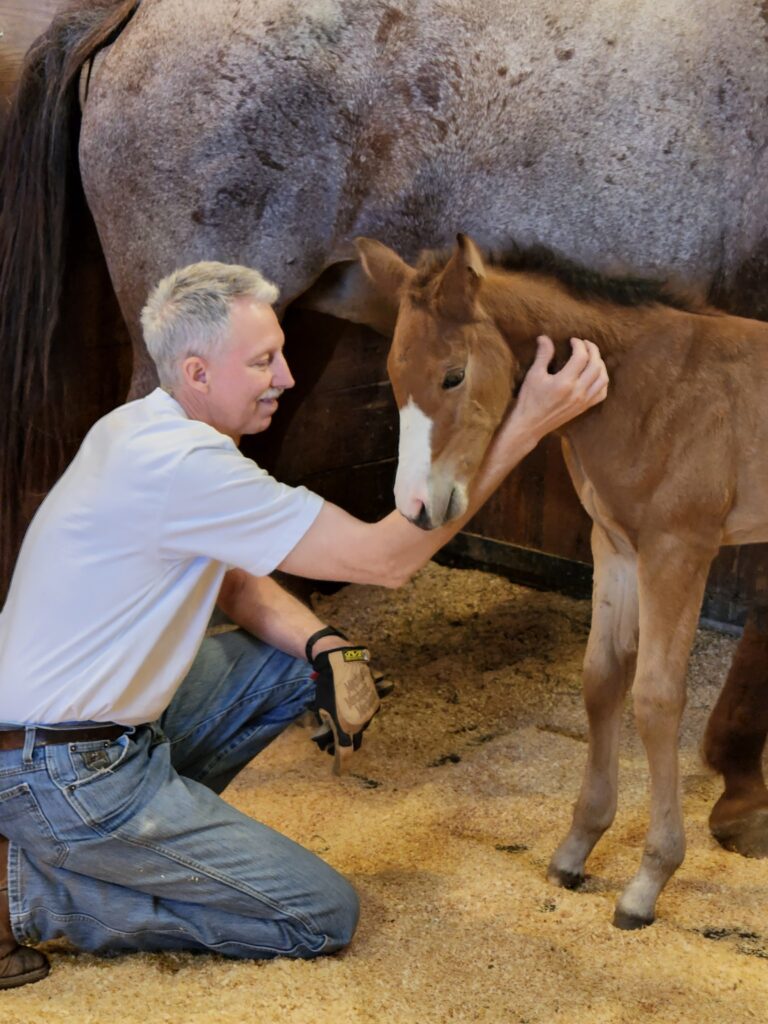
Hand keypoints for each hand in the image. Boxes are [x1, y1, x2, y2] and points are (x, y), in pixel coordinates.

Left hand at [310, 645, 380, 775]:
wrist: (342, 661)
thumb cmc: (327, 685)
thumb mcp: (322, 708)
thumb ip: (326, 727)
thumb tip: (325, 741)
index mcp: (346, 727)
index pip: (345, 754)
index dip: (341, 765)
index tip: (337, 772)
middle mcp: (361, 722)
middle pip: (353, 740)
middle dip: (343, 743)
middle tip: (330, 744)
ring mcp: (370, 711)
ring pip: (361, 726)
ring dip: (351, 727)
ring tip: (339, 720)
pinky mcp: (375, 700)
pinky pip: (367, 713)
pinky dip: (359, 714)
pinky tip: (349, 705)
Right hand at [511, 335, 608, 442]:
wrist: (530, 425)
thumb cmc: (529, 400)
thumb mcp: (533, 375)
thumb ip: (543, 355)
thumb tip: (545, 338)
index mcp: (564, 382)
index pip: (581, 357)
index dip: (579, 344)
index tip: (572, 340)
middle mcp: (577, 392)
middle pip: (596, 365)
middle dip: (593, 350)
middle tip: (585, 344)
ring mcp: (583, 401)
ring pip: (603, 378)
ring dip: (600, 364)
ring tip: (592, 357)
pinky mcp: (584, 408)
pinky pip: (602, 393)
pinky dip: (602, 381)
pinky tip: (595, 375)